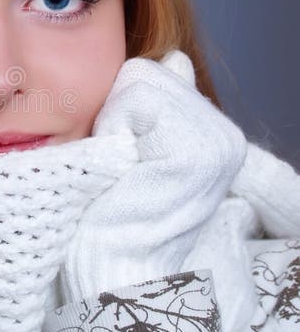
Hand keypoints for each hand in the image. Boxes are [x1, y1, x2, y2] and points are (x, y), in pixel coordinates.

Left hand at [62, 50, 247, 300]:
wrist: (111, 272)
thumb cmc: (106, 216)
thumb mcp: (130, 150)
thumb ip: (153, 105)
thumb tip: (176, 60)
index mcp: (209, 135)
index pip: (152, 73)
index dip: (121, 109)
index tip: (123, 159)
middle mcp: (224, 135)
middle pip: (144, 70)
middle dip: (118, 111)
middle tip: (121, 166)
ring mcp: (217, 142)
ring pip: (140, 78)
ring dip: (115, 120)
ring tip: (123, 169)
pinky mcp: (199, 150)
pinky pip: (140, 98)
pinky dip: (118, 127)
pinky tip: (125, 168)